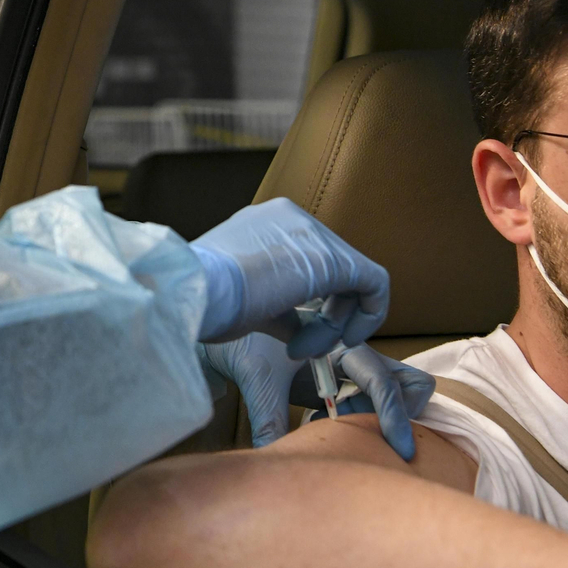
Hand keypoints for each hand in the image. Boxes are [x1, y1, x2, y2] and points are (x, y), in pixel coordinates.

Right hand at [190, 198, 389, 358]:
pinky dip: (367, 315)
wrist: (193, 294)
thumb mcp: (244, 300)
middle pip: (333, 267)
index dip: (310, 302)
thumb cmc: (205, 303)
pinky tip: (346, 340)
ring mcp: (311, 232)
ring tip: (307, 350)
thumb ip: (278, 310)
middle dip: (327, 313)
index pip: (306, 259)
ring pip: (353, 276)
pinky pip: (374, 283)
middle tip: (304, 349)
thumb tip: (300, 332)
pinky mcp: (331, 258)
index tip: (295, 337)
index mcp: (265, 222)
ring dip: (338, 321)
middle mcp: (290, 217)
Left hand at [199, 334, 433, 455]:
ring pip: (388, 396)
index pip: (383, 381)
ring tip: (327, 421)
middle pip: (408, 381)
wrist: (223, 327)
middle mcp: (352, 356)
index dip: (395, 415)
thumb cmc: (242, 343)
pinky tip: (315, 420)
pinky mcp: (335, 385)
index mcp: (341, 345)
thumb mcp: (256, 377)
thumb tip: (274, 459)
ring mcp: (346, 371)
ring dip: (370, 418)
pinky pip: (364, 406)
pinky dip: (353, 420)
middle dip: (399, 411)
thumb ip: (268, 417)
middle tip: (361, 426)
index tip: (400, 450)